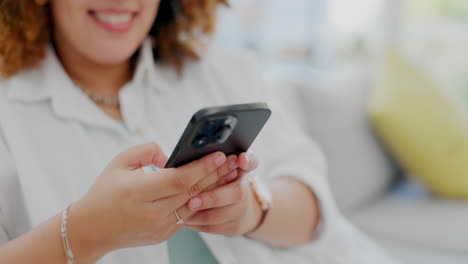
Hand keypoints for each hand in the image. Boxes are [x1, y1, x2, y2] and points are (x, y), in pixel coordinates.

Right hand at [67, 143, 237, 261]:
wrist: (91, 229)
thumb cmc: (104, 191)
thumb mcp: (119, 162)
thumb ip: (147, 151)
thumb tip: (171, 157)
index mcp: (139, 192)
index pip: (180, 179)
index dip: (203, 166)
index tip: (220, 154)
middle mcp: (152, 212)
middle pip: (193, 191)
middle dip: (216, 174)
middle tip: (234, 160)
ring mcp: (159, 226)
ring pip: (195, 205)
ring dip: (215, 188)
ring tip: (231, 173)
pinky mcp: (163, 234)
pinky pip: (187, 215)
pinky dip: (202, 200)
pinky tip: (213, 188)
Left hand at [184, 152, 263, 235]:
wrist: (240, 209)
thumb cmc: (222, 182)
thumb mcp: (221, 166)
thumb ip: (211, 159)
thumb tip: (191, 156)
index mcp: (242, 170)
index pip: (250, 162)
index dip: (247, 160)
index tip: (240, 159)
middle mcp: (245, 190)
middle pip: (237, 192)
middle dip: (213, 197)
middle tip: (192, 201)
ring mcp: (241, 210)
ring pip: (220, 215)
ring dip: (200, 213)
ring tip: (183, 210)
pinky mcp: (234, 227)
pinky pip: (213, 227)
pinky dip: (197, 223)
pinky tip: (184, 219)